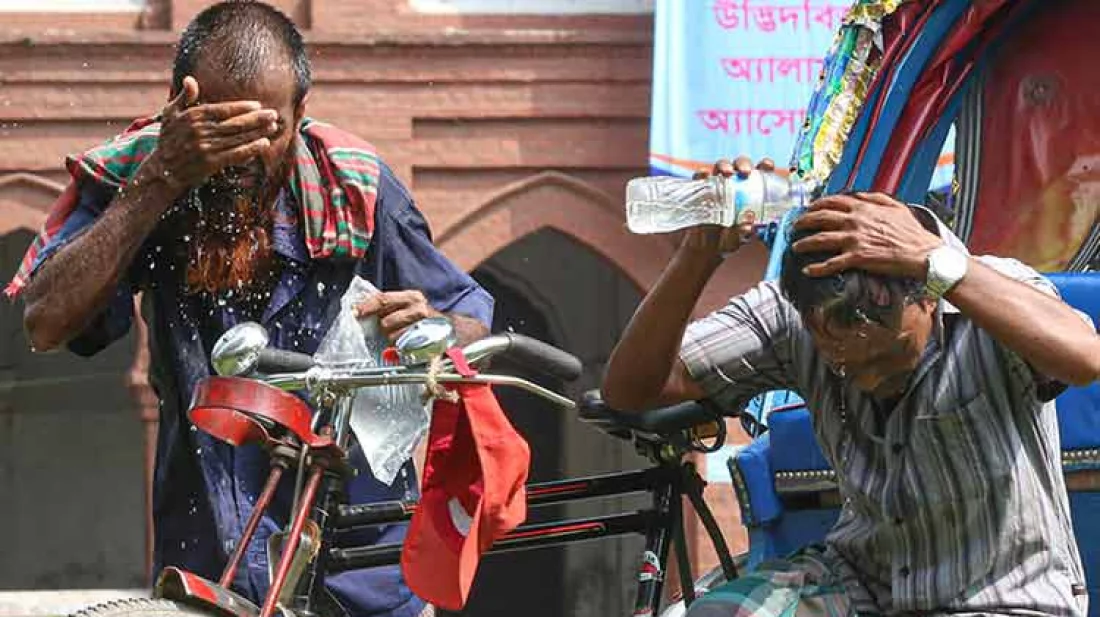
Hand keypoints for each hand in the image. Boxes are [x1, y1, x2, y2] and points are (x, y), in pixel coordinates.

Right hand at [141, 76, 279, 193]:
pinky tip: (264, 144)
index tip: (257, 105)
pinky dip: (251, 149)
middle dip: (257, 118)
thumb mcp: (170, 114)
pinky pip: (235, 154)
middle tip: (274, 114)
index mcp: (192, 116)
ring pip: (238, 138)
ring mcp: (206, 148)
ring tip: (273, 127)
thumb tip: (191, 80)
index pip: (222, 109)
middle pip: (234, 123)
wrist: (163, 170)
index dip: (241, 107)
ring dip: (258, 132)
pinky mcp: (211, 163)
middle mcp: (200, 131)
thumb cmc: (169, 139)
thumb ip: (184, 97)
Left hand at [354, 290, 441, 340]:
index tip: (355, 312)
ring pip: (393, 335)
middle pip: (386, 320)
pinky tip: (407, 342)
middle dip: (383, 326)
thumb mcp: (408, 306)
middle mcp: (418, 307)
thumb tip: (361, 309)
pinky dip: (400, 346)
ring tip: (401, 335)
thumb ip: (388, 305)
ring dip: (392, 338)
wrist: (449, 330)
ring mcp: (422, 324)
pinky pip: (402, 345)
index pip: (383, 298)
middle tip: (386, 328)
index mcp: (411, 296)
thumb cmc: (422, 319)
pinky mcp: (424, 338)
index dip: (367, 306)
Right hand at [678, 156, 772, 259]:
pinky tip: (704, 176)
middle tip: (745, 172)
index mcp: (751, 192)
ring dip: (724, 165)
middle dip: (743, 164)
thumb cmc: (727, 240)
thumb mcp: (737, 239)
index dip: (765, 165)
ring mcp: (717, 185)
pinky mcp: (700, 189)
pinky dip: (702, 174)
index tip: (767, 166)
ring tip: (726, 173)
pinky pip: (700, 177)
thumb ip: (743, 233)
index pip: (761, 173)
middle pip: (740, 165)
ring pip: (721, 166)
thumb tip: (748, 225)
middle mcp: (735, 184)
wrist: (704, 248)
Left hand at [791, 192, 943, 278]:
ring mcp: (854, 240)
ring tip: (795, 247)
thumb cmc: (912, 231)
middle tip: (794, 227)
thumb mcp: (896, 207)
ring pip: (821, 240)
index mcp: (863, 208)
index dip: (816, 205)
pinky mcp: (857, 258)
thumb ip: (875, 198)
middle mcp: (855, 221)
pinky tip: (808, 270)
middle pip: (820, 218)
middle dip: (803, 222)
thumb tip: (860, 195)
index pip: (832, 202)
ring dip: (804, 244)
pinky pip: (832, 264)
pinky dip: (817, 268)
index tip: (807, 210)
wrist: (923, 253)